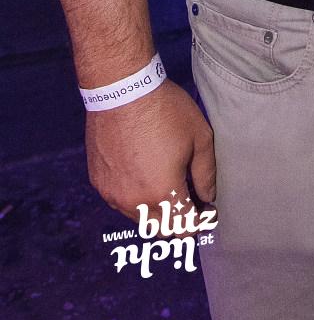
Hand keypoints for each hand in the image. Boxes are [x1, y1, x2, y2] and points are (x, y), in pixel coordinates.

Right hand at [86, 79, 215, 222]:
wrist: (121, 90)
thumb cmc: (165, 111)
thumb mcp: (200, 137)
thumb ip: (206, 174)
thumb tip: (208, 197)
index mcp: (163, 194)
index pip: (184, 227)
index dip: (200, 222)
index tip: (207, 209)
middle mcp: (134, 202)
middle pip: (161, 229)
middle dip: (178, 221)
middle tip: (190, 200)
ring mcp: (112, 194)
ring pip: (138, 217)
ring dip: (155, 210)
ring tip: (167, 185)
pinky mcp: (98, 182)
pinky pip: (119, 200)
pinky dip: (134, 196)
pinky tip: (142, 173)